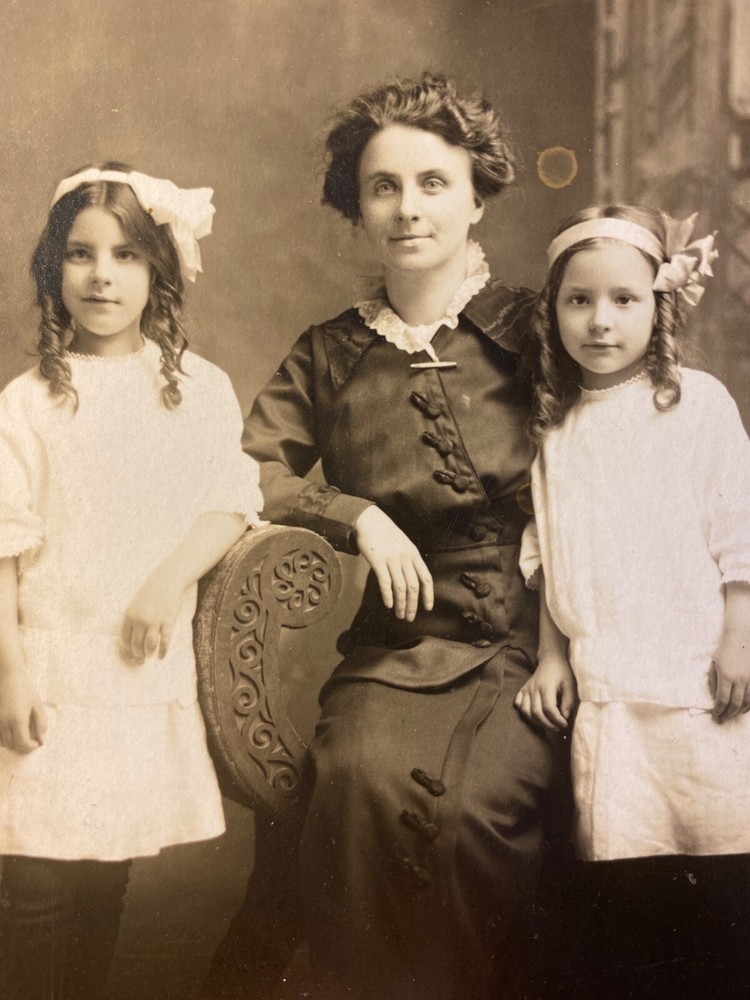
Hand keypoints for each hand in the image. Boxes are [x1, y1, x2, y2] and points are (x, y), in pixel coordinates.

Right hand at [0, 671, 46, 752]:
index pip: (23, 743)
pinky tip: (13, 733)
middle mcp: (5, 723)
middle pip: (13, 745)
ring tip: (23, 737)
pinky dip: (5, 739)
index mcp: (18, 720)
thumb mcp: (37, 705)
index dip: (30, 746)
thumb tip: (42, 739)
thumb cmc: (25, 689)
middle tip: (32, 741)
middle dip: (23, 746)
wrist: (9, 677)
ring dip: (14, 743)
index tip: (37, 743)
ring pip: (4, 742)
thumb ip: (41, 723)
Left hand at [122, 573, 183, 662]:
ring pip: (149, 645)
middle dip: (138, 654)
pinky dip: (162, 651)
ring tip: (149, 655)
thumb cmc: (151, 592)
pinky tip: (161, 656)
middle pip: (137, 644)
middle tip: (141, 658)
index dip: (127, 650)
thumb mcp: (135, 604)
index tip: (131, 654)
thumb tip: (132, 639)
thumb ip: (132, 620)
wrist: (167, 580)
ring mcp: (155, 621)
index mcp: (129, 615)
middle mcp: (141, 620)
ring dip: (148, 653)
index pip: (125, 639)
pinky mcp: (168, 622)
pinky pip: (164, 641)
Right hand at [355, 506, 433, 621]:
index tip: (428, 608)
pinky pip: (385, 582)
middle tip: (409, 618)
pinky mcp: (378, 561)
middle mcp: (405, 558)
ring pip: (400, 588)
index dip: (428, 595)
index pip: (426, 578)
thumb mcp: (403, 544)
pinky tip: (388, 604)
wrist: (368, 519)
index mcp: (414, 554)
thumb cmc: (385, 533)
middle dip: (413, 605)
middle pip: (413, 587)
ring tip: (399, 615)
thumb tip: (412, 580)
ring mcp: (392, 559)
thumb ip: (409, 560)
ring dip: (401, 604)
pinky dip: (388, 596)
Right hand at [514, 653, 577, 730]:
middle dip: (547, 724)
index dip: (557, 720)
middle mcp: (534, 688)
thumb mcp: (571, 685)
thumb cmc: (562, 673)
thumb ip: (569, 701)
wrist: (550, 660)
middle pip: (536, 712)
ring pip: (525, 711)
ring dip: (536, 722)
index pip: (549, 709)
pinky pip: (518, 705)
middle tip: (557, 728)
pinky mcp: (522, 690)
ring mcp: (526, 689)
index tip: (564, 724)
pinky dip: (524, 713)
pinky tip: (534, 715)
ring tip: (547, 724)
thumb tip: (565, 717)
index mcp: (546, 686)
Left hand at [710, 626, 749, 721]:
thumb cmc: (724, 649)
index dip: (719, 710)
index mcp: (726, 676)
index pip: (722, 700)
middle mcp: (739, 680)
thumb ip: (714, 682)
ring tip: (732, 715)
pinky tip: (744, 709)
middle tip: (722, 719)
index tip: (715, 715)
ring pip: (747, 702)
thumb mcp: (714, 664)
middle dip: (728, 714)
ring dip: (739, 712)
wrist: (741, 636)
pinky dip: (749, 705)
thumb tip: (715, 698)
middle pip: (735, 704)